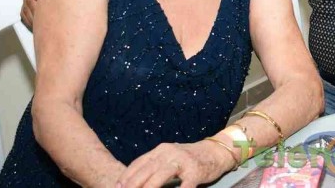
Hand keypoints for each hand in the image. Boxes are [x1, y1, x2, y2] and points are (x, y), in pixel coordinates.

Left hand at [116, 141, 233, 187]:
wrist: (216, 151)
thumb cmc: (190, 157)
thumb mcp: (170, 156)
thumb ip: (155, 165)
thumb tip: (136, 179)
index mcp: (161, 150)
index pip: (139, 163)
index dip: (127, 176)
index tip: (117, 186)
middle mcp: (170, 153)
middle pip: (147, 169)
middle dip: (133, 184)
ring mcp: (183, 161)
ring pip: (161, 175)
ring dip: (149, 187)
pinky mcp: (195, 171)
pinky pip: (183, 186)